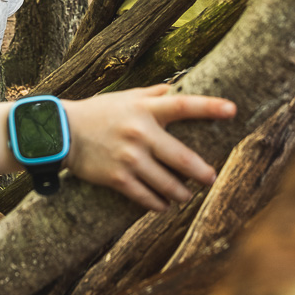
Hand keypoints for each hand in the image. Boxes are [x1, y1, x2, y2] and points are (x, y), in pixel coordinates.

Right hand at [63, 85, 236, 210]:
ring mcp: (129, 158)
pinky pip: (146, 197)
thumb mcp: (125, 97)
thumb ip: (152, 94)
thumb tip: (176, 88)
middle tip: (211, 178)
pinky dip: (158, 204)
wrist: (62, 133)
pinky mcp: (117, 178)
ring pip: (167, 183)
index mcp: (145, 109)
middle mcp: (140, 133)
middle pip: (182, 157)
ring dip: (180, 193)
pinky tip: (164, 206)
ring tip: (186, 195)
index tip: (232, 110)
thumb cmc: (98, 112)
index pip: (183, 105)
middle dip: (202, 172)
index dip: (210, 107)